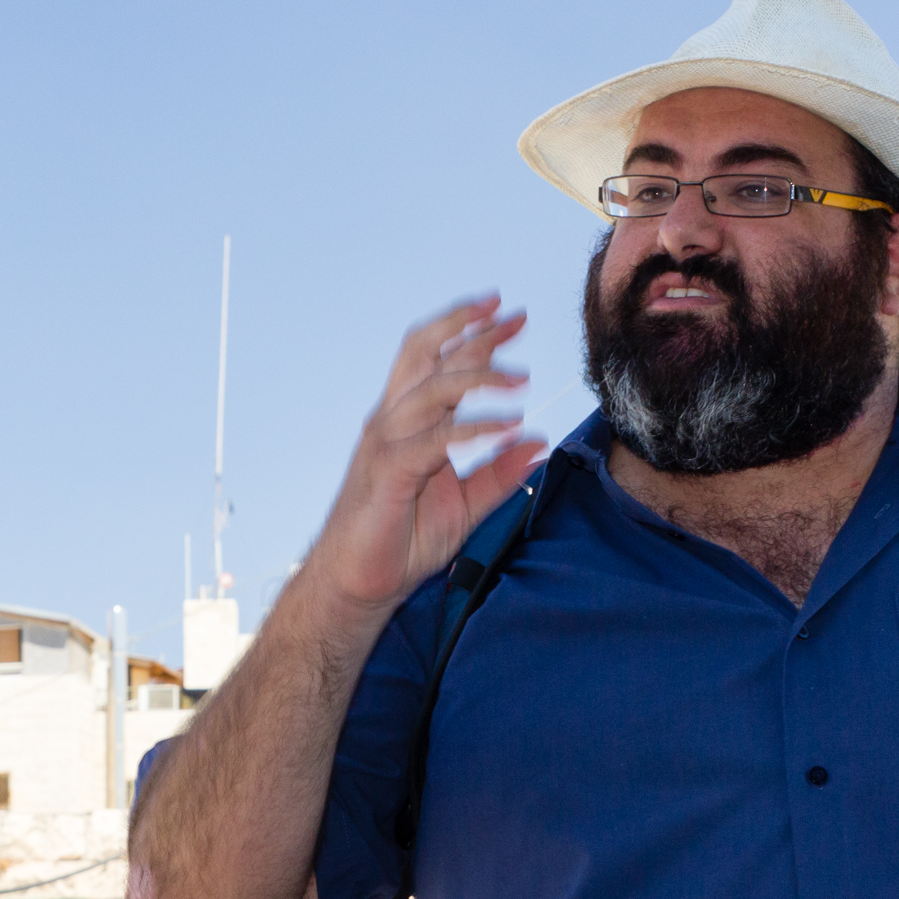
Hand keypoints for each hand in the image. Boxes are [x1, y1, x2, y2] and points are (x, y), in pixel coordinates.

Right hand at [309, 294, 544, 614]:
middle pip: (425, 354)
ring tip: (523, 378)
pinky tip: (504, 427)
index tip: (510, 315)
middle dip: (470, 329)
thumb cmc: (404, 540)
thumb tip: (538, 442)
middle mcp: (392, 421)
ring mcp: (386, 443)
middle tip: (514, 314)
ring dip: (479, 377)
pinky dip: (472, 430)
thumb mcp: (466, 504)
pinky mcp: (388, 472)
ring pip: (431, 390)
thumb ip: (500, 474)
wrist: (360, 584)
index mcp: (407, 421)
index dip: (471, 333)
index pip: (437, 361)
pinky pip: (434, 441)